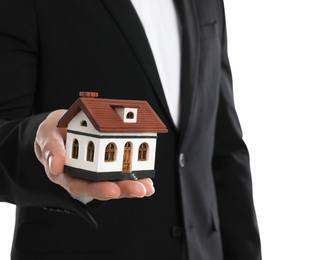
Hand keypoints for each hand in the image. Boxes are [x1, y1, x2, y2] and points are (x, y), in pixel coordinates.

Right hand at [34, 110, 154, 199]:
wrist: (62, 128)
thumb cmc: (54, 133)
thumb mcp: (47, 134)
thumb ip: (50, 148)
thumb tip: (55, 165)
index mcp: (65, 173)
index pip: (80, 186)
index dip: (97, 189)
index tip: (112, 190)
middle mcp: (83, 177)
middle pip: (102, 188)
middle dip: (122, 190)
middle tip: (139, 190)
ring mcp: (96, 173)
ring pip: (114, 183)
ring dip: (132, 186)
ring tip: (147, 187)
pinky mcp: (107, 166)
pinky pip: (121, 173)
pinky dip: (134, 177)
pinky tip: (147, 180)